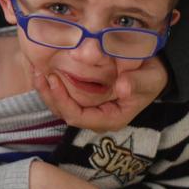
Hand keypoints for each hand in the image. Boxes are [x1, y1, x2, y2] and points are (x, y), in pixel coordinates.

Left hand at [33, 57, 166, 131]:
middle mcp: (94, 117)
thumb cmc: (152, 76)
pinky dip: (51, 83)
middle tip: (37, 73)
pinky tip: (42, 69)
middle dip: (47, 94)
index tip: (53, 79)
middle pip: (63, 112)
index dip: (62, 101)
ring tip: (35, 70)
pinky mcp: (82, 98)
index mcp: (110, 119)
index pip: (77, 117)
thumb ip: (137, 83)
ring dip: (45, 89)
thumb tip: (122, 87)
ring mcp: (87, 109)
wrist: (152, 70)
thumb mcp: (151, 79)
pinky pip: (62, 95)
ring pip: (58, 105)